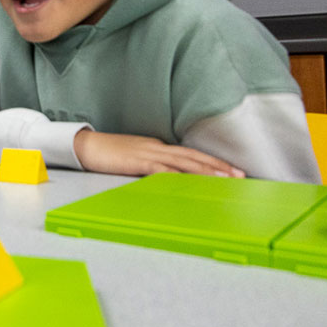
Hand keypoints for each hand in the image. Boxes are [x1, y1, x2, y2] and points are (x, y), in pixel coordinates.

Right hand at [72, 129, 243, 177]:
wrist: (85, 145)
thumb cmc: (107, 154)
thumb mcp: (135, 159)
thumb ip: (152, 166)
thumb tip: (167, 176)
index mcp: (158, 147)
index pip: (190, 155)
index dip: (212, 162)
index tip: (231, 170)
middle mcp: (158, 147)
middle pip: (194, 156)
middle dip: (218, 165)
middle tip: (240, 174)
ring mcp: (148, 153)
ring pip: (184, 162)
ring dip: (206, 170)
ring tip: (225, 179)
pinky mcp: (137, 161)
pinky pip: (162, 169)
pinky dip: (178, 175)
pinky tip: (190, 181)